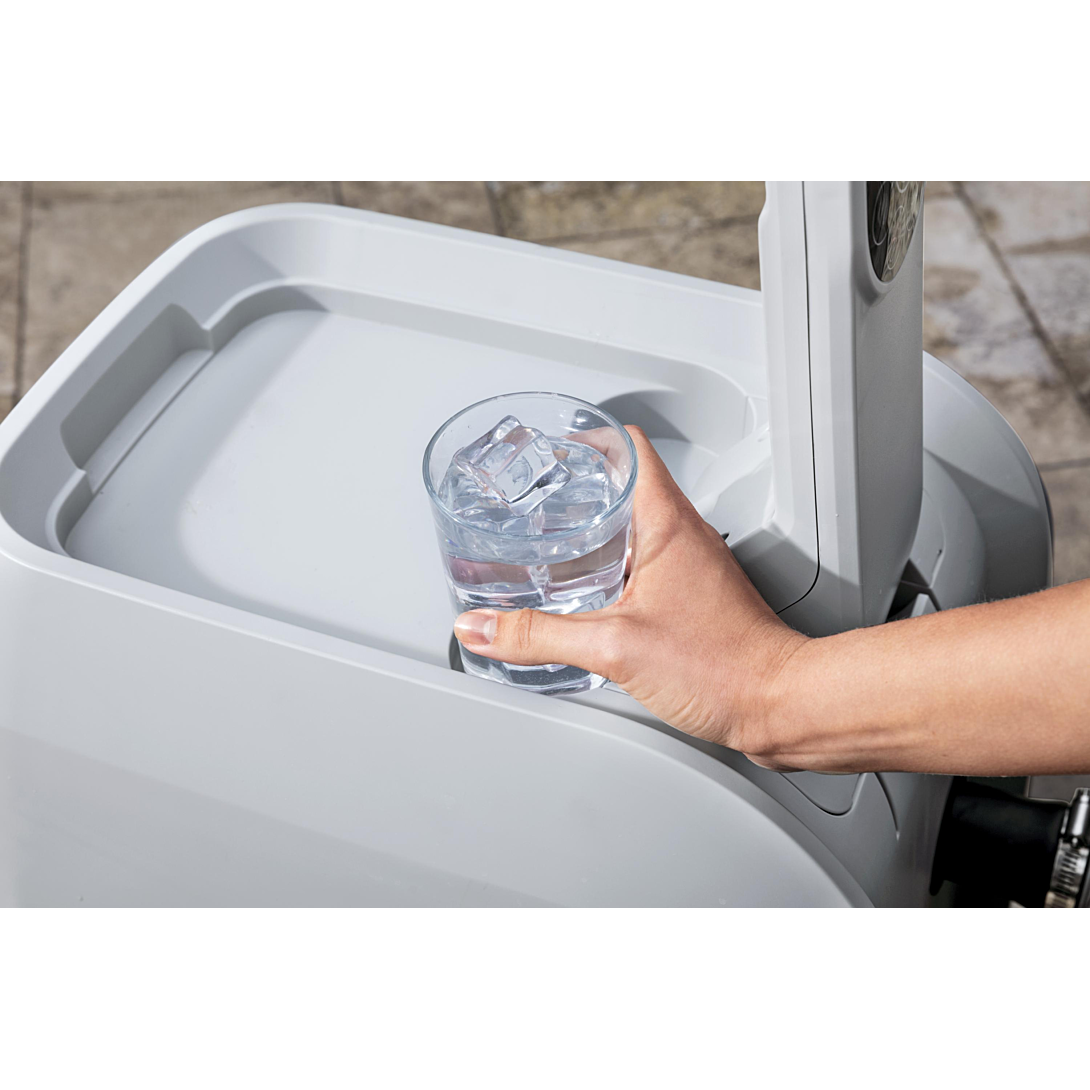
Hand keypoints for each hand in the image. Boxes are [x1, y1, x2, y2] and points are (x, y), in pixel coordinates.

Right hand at [454, 426, 808, 758]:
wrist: (776, 703)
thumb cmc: (724, 666)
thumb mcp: (613, 647)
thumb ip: (540, 636)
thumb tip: (483, 628)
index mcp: (669, 523)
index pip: (630, 448)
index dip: (588, 439)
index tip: (552, 446)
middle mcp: (686, 536)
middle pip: (628, 484)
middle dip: (580, 487)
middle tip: (539, 497)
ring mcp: (694, 566)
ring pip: (638, 526)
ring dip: (597, 529)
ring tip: (554, 545)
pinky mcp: (697, 597)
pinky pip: (649, 563)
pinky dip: (615, 566)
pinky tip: (592, 597)